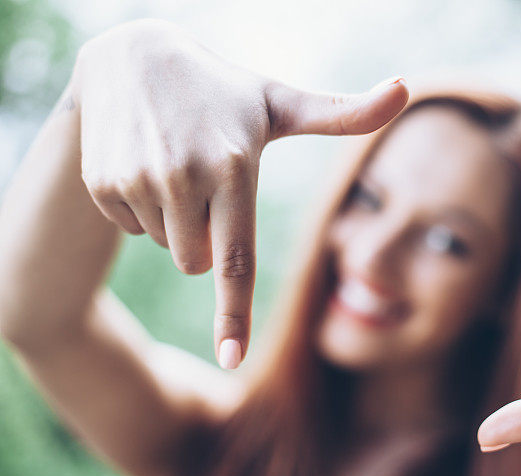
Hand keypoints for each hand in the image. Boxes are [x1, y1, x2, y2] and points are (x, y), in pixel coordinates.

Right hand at [73, 19, 407, 368]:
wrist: (132, 57)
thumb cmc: (223, 91)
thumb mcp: (279, 103)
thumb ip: (343, 113)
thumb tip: (406, 87)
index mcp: (237, 166)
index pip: (238, 260)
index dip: (234, 315)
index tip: (232, 360)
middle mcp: (185, 176)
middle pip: (199, 263)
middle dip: (207, 238)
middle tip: (206, 178)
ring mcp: (138, 180)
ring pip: (168, 248)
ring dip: (176, 221)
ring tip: (175, 162)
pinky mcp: (101, 183)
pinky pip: (131, 229)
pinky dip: (141, 207)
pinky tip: (143, 161)